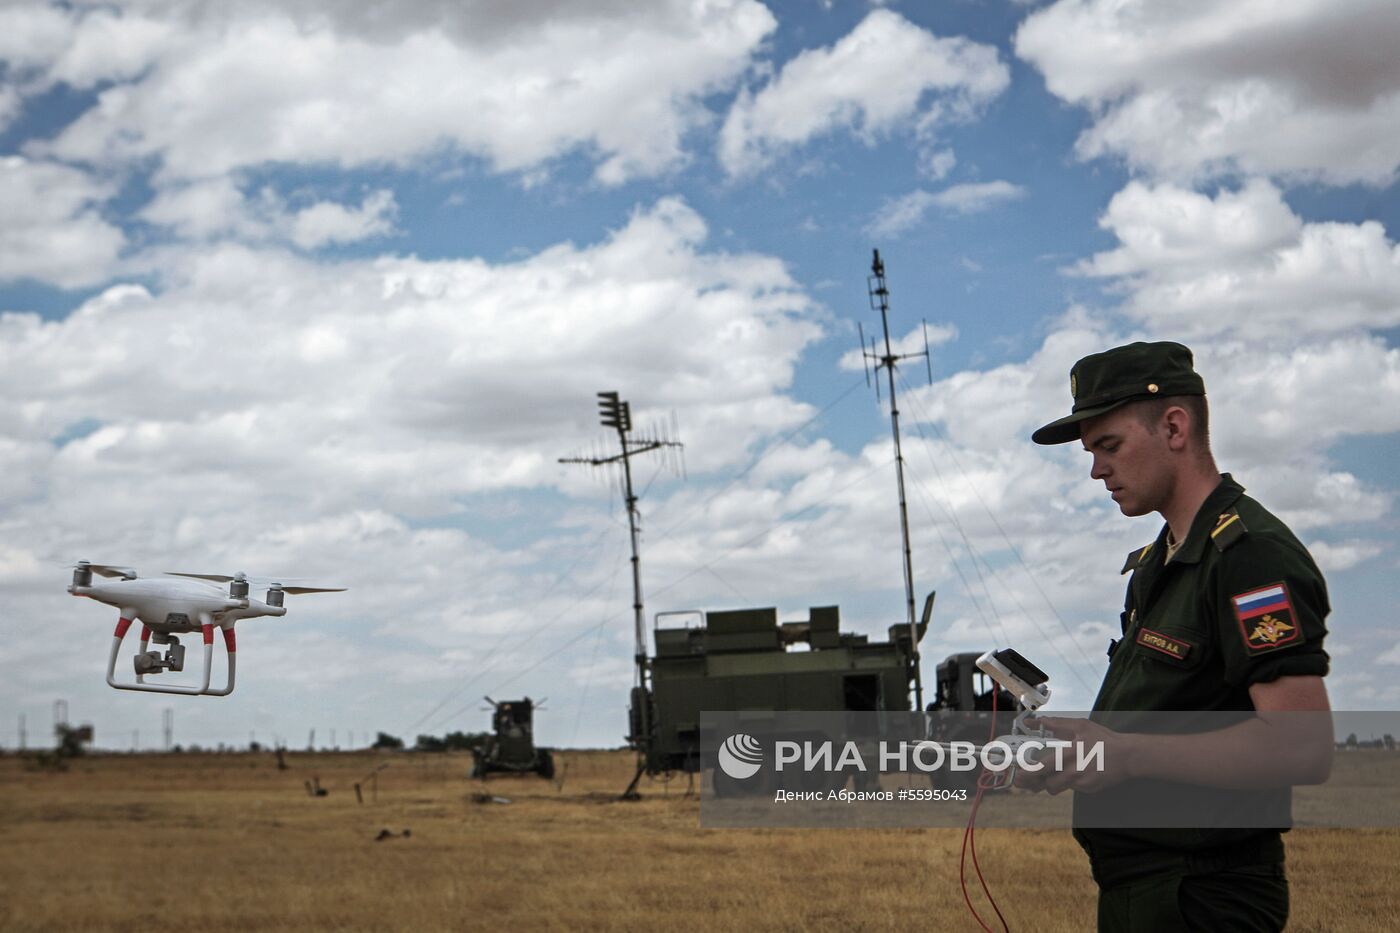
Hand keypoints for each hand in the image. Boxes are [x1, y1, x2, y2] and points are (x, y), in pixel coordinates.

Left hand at [1012, 716, 1134, 794]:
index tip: (1018, 774)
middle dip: (1032, 783)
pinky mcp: (1088, 790)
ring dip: (1048, 783)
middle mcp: (1075, 771)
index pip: (1043, 767)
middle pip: (1046, 783)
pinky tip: (1072, 772)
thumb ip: (1056, 724)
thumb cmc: (1103, 739)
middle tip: (1022, 781)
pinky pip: (1070, 788)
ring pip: (1056, 788)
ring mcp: (1082, 783)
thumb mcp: (1080, 725)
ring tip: (1044, 775)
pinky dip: (1066, 782)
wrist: (1128, 757)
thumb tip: (1037, 722)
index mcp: (1071, 753)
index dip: (1028, 773)